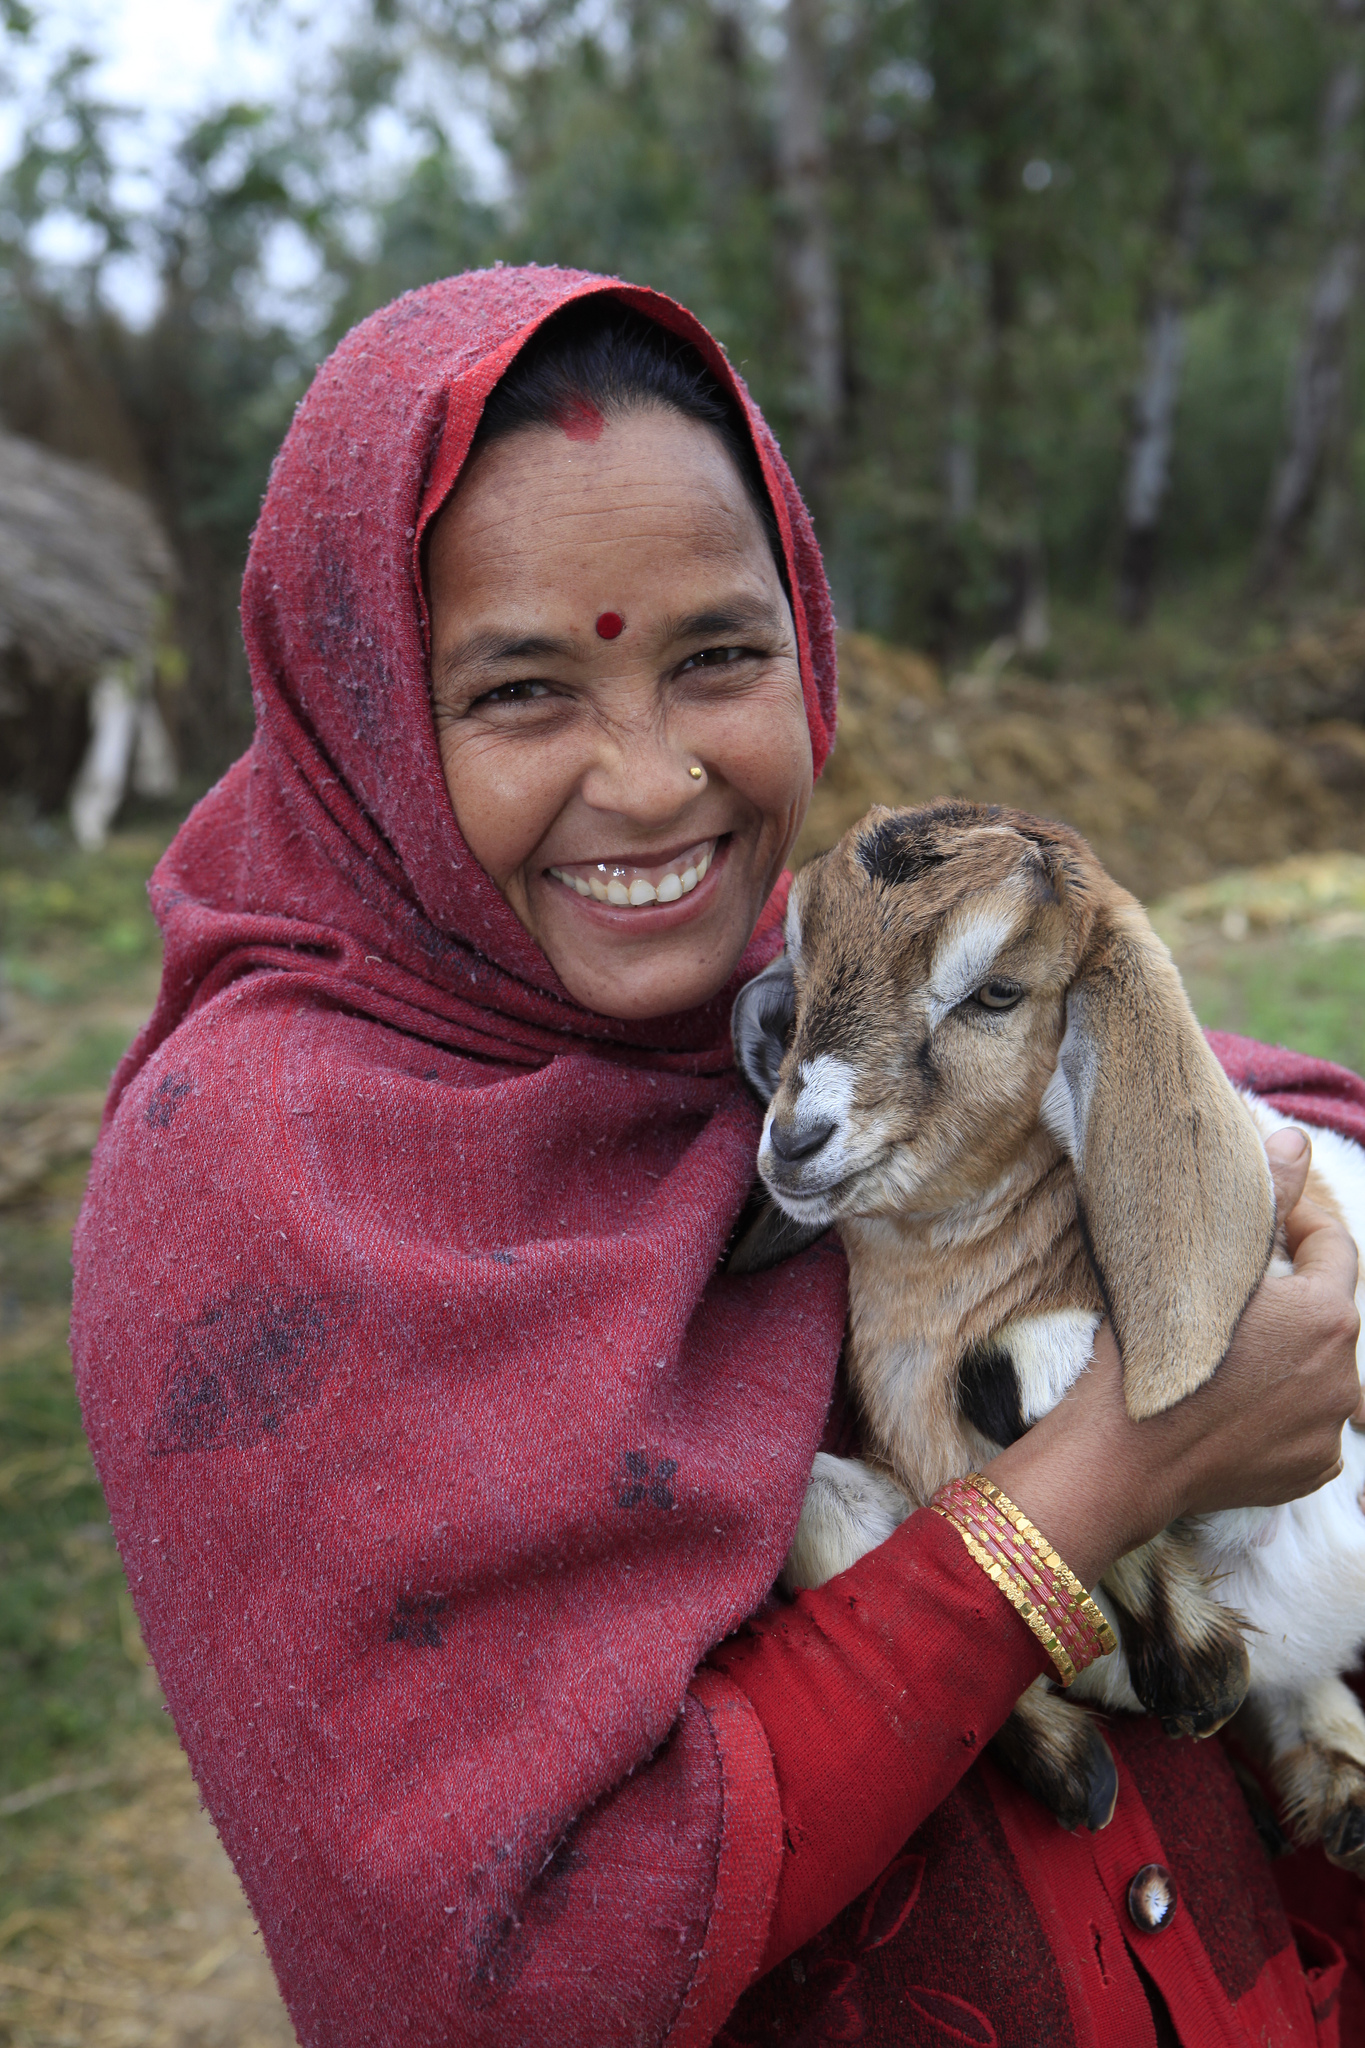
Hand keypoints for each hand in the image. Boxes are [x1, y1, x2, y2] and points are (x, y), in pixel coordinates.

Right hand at [990, 1127, 1361, 1587]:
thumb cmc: (1147, 1349)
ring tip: (1228, 1348)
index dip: (1300, 1221)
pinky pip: (1307, 1423)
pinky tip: (1234, 1400)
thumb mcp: (1199, 1261)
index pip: (1334, 1247)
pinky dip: (1281, 1409)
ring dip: (1286, 1352)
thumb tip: (1295, 1139)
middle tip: (1232, 1286)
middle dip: (1289, 1294)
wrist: (1117, 1457)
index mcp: (1326, 1315)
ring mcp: (1330, 1430)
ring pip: (1317, 1370)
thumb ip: (1263, 1196)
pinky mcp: (1311, 1470)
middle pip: (1326, 1313)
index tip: (1267, 1218)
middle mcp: (1345, 1375)